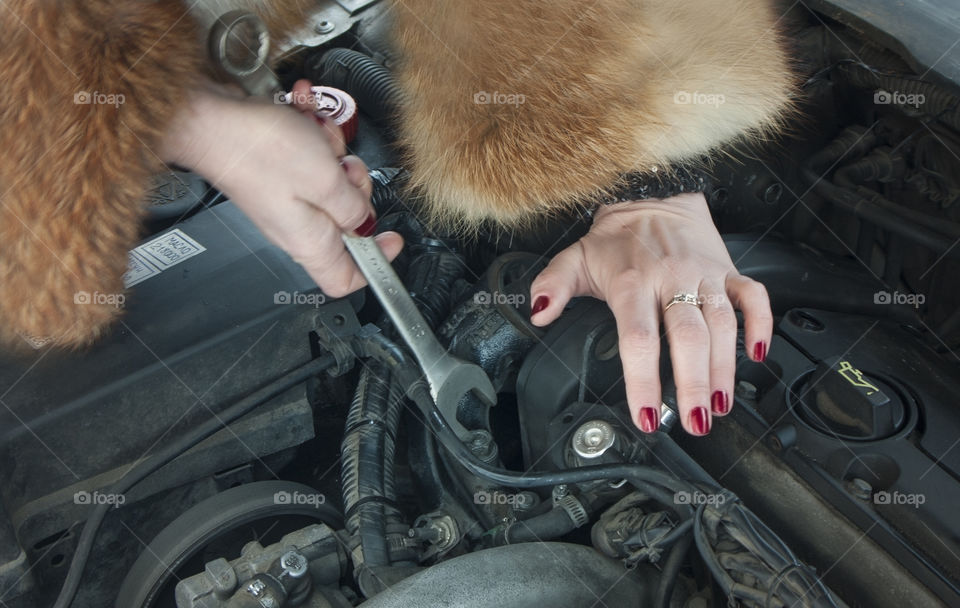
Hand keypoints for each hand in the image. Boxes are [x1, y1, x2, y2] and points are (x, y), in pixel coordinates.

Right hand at [160, 80, 402, 296]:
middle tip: (346, 168)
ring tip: (320, 136)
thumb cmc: (260, 150)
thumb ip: (353, 206)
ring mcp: (287, 199)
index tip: (392, 239)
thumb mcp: (326, 180)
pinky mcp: (278, 173)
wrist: (210, 119)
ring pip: (332, 184)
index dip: (375, 263)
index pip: (346, 280)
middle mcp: (296, 226)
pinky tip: (306, 119)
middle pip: (347, 221)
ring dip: (334, 153)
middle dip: (356, 188)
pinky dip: (313, 136)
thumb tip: (364, 220)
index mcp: (310, 242)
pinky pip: (311, 158)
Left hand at [529, 192, 771, 435]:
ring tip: (719, 404)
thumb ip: (552, 286)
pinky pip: (753, 297)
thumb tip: (537, 312)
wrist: (654, 196)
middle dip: (694, 384)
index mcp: (633, 283)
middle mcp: (672, 279)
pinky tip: (757, 354)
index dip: (644, 380)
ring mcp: (703, 276)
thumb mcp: (575, 258)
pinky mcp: (727, 271)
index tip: (647, 413)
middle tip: (695, 420)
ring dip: (725, 368)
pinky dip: (761, 324)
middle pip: (688, 338)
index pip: (639, 339)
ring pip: (723, 324)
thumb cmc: (617, 238)